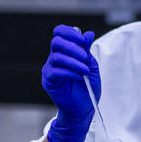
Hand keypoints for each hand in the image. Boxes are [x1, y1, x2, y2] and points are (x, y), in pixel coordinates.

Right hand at [41, 25, 100, 141]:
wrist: (84, 108)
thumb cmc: (87, 87)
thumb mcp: (90, 65)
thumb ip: (87, 50)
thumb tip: (87, 34)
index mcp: (64, 52)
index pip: (60, 33)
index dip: (69, 33)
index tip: (82, 40)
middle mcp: (54, 58)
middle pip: (56, 42)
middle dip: (73, 47)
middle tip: (85, 57)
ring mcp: (50, 69)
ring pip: (57, 56)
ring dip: (74, 61)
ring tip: (85, 70)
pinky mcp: (49, 81)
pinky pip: (56, 71)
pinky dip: (70, 72)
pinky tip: (79, 77)